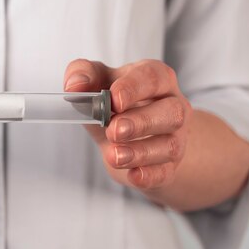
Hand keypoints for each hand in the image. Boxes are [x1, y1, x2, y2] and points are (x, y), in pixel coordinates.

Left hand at [64, 59, 191, 191]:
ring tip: (114, 155)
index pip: (153, 77)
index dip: (133, 88)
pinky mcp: (168, 164)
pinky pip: (165, 172)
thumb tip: (74, 85)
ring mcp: (174, 136)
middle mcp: (172, 105)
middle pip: (172, 112)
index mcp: (156, 78)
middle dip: (141, 122)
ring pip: (170, 145)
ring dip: (141, 152)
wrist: (130, 132)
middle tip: (113, 130)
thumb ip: (82, 73)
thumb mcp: (97, 80)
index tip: (113, 100)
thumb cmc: (115, 100)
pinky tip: (133, 174)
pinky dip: (149, 175)